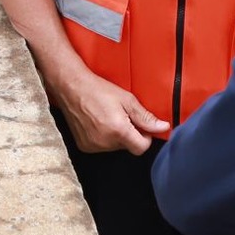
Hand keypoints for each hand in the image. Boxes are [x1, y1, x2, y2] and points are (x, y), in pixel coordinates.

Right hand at [44, 61, 168, 153]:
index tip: (141, 126)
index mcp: (118, 130)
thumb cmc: (98, 90)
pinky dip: (104, 138)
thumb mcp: (127, 100)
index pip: (142, 148)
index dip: (145, 137)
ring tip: (108, 117)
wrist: (72, 87)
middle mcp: (105, 142)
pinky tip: (98, 123)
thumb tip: (163, 128)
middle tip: (122, 116)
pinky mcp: (84, 146)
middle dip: (130, 134)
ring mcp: (93, 145)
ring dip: (116, 136)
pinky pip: (102, 146)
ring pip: (115, 147)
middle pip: (128, 146)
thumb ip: (146, 117)